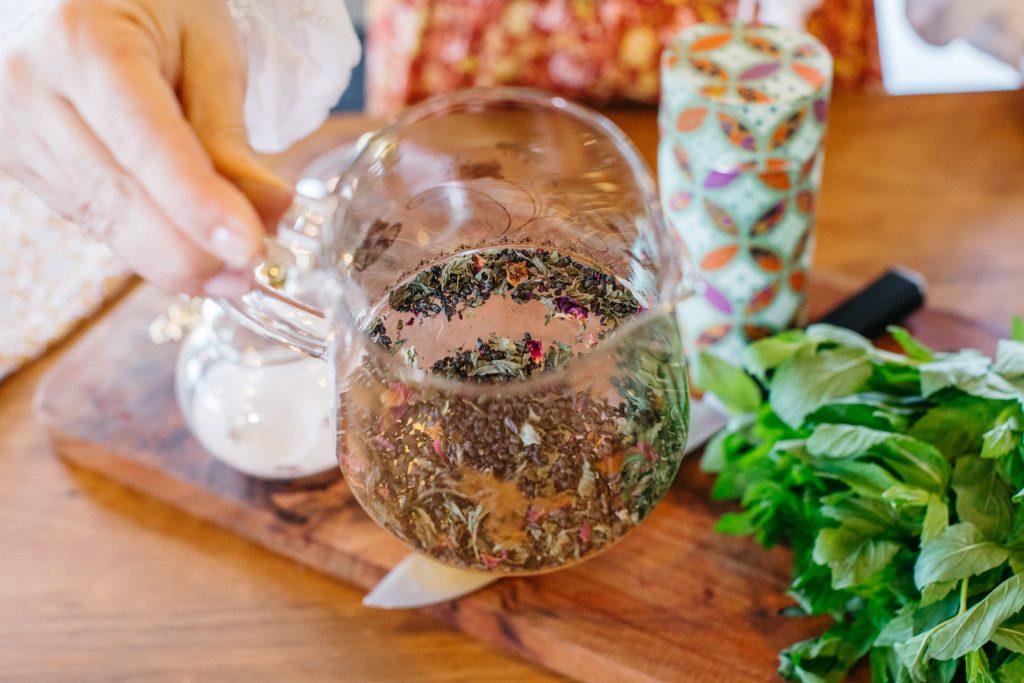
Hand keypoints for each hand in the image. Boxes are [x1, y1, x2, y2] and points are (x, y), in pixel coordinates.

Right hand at [0, 0, 293, 295]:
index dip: (199, 207)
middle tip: (255, 272)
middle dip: (195, 252)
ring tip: (234, 265)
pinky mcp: (16, 160)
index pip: (146, 145)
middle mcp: (30, 88)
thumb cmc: (149, 1)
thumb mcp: (207, 46)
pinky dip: (147, 239)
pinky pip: (92, 217)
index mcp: (81, 41)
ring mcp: (13, 130)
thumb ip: (229, 134)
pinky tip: (189, 244)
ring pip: (104, 222)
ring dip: (176, 256)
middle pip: (119, 200)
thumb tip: (270, 211)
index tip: (249, 249)